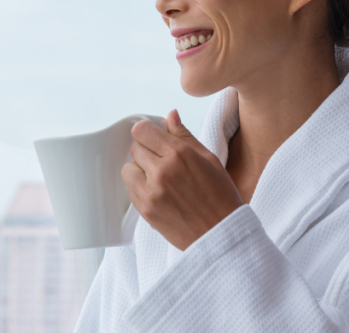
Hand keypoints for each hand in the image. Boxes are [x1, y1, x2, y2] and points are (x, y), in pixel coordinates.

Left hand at [122, 109, 243, 249]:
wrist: (221, 234)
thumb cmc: (220, 196)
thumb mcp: (209, 159)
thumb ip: (184, 135)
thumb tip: (170, 115)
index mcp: (178, 155)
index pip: (142, 130)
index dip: (147, 132)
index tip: (153, 137)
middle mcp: (161, 172)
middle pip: (134, 148)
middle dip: (147, 151)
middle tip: (163, 161)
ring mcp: (151, 193)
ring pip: (128, 169)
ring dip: (140, 171)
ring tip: (159, 178)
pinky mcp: (145, 211)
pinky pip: (131, 191)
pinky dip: (141, 189)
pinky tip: (159, 193)